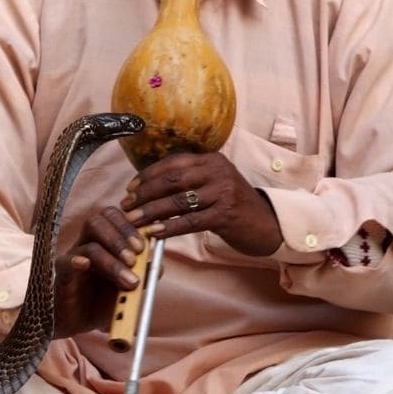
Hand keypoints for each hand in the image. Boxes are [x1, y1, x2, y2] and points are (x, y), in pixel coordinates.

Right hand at [53, 206, 146, 338]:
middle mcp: (86, 245)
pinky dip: (77, 261)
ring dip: (112, 261)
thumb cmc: (101, 303)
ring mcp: (72, 258)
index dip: (130, 225)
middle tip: (135, 257)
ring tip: (130, 281)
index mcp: (103, 242)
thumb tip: (159, 265)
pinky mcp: (61, 275)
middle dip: (120, 236)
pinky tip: (86, 267)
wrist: (78, 324)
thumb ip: (142, 275)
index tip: (145, 245)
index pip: (113, 217)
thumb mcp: (127, 289)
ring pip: (90, 246)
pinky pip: (67, 262)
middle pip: (97, 221)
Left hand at [121, 152, 282, 256]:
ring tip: (134, 221)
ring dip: (151, 212)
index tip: (130, 189)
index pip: (172, 163)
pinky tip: (154, 233)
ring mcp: (223, 192)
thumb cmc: (233, 206)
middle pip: (172, 180)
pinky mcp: (225, 215)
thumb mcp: (213, 185)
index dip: (147, 176)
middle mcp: (217, 171)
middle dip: (145, 194)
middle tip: (126, 207)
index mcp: (211, 160)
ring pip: (178, 201)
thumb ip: (189, 182)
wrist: (266, 223)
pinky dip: (170, 227)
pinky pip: (190, 221)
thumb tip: (149, 189)